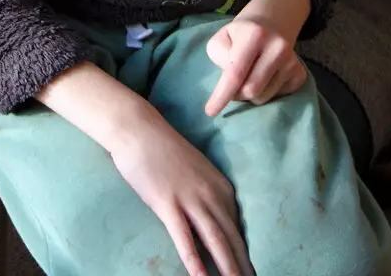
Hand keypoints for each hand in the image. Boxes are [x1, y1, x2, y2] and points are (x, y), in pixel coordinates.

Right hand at [109, 116, 253, 275]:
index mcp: (221, 187)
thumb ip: (206, 195)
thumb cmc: (162, 148)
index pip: (238, 227)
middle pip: (232, 238)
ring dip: (228, 268)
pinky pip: (184, 239)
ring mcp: (191, 200)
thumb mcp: (194, 171)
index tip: (252, 270)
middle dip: (244, 265)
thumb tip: (211, 220)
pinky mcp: (168, 204)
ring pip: (216, 241)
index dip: (245, 252)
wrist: (139, 128)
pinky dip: (195, 261)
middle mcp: (212, 195)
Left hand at [203, 13, 307, 116]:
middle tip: (232, 84)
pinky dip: (266, 92)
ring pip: (263, 97)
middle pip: (251, 90)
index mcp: (255, 34)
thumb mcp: (221, 38)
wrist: (270, 25)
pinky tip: (266, 76)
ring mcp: (292, 61)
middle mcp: (278, 47)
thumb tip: (232, 82)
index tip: (210, 112)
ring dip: (251, 94)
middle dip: (237, 94)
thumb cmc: (239, 36)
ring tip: (250, 76)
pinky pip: (277, 97)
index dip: (222, 95)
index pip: (235, 73)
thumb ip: (218, 57)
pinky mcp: (300, 74)